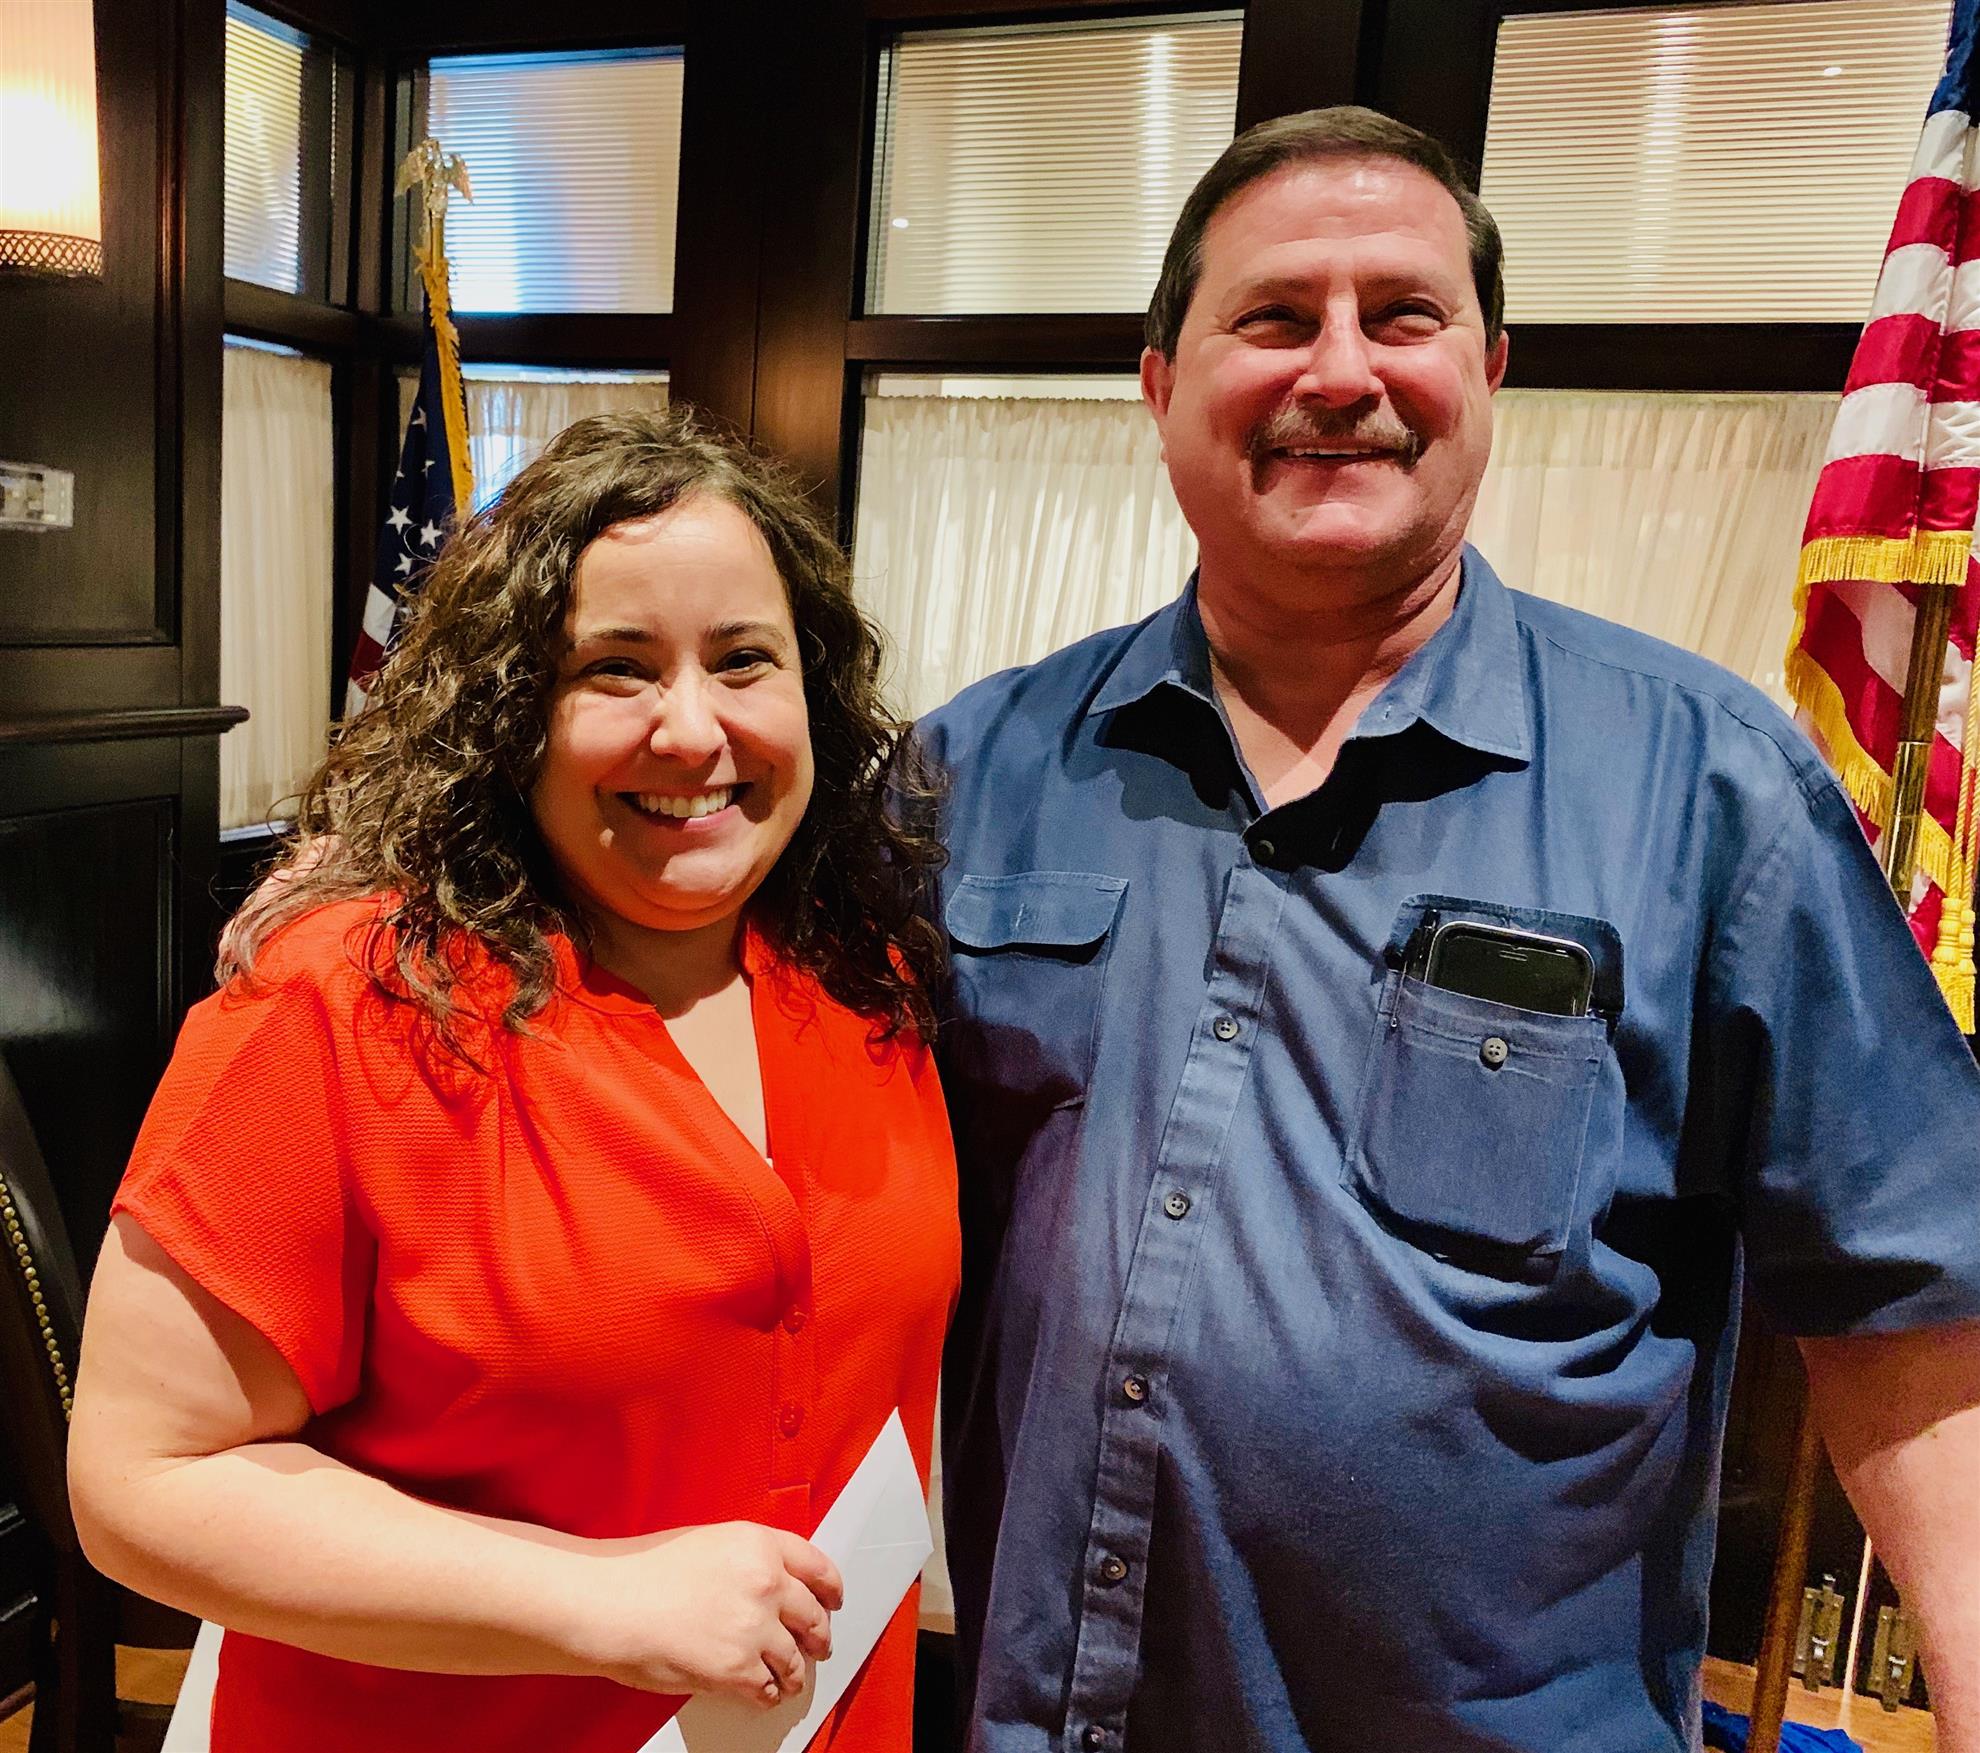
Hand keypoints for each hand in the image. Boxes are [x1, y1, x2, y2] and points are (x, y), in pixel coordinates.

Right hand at [573, 1522, 843, 1705]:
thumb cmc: (641, 1571)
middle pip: (814, 1615)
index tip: (834, 1599)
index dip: (831, 1588)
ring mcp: (756, 1628)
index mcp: (759, 1544)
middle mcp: (766, 1582)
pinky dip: (766, 1694)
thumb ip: (747, 1560)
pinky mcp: (738, 1669)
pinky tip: (759, 1691)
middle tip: (816, 1645)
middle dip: (818, 1634)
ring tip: (787, 1678)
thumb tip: (768, 1585)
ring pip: (795, 1659)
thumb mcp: (708, 1542)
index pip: (818, 1566)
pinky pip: (768, 1689)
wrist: (608, 1603)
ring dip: (793, 1672)